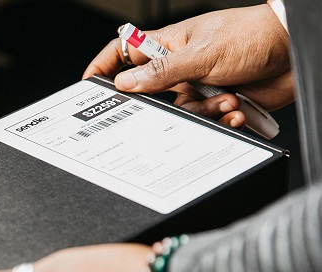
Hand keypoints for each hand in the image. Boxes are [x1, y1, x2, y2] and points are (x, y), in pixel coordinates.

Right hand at [83, 5, 292, 127]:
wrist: (297, 50)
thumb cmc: (253, 36)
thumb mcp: (201, 54)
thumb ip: (161, 73)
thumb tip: (124, 84)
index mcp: (169, 45)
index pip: (123, 53)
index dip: (103, 69)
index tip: (88, 88)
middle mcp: (181, 67)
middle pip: (149, 94)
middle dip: (160, 106)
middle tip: (170, 106)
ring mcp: (200, 85)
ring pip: (181, 113)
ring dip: (204, 111)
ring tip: (225, 99)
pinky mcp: (219, 103)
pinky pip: (206, 122)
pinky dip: (221, 119)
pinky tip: (236, 107)